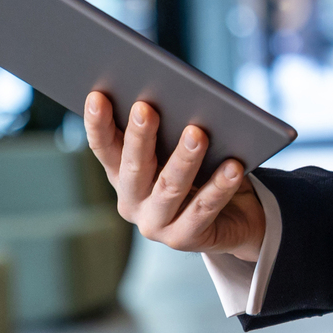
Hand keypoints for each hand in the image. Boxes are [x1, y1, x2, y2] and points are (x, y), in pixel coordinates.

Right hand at [83, 91, 266, 260]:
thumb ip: (172, 129)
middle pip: (135, 167)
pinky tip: (233, 166)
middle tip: (146, 108)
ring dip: (184, 159)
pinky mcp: (185, 239)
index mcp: (123, 175)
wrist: (235, 216)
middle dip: (139, 136)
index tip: (96, 95)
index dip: (98, 124)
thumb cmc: (202, 170)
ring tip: (197, 133)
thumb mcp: (180, 149)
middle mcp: (132, 202)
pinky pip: (204, 208)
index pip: (105, 148)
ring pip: (170, 187)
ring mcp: (156, 224)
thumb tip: (175, 93)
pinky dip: (219, 186)